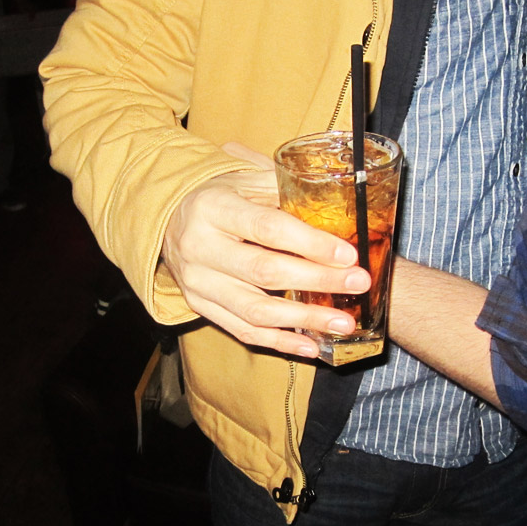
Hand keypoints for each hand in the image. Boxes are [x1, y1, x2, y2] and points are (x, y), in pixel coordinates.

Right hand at [161, 142, 370, 357]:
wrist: (168, 218)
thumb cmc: (219, 197)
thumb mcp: (244, 179)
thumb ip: (284, 191)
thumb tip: (338, 209)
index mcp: (213, 208)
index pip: (268, 229)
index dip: (311, 244)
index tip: (348, 255)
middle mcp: (200, 247)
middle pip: (264, 271)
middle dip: (317, 280)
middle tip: (358, 284)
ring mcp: (197, 282)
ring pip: (255, 310)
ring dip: (304, 319)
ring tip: (343, 323)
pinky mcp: (199, 306)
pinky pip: (243, 331)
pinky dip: (280, 342)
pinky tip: (311, 345)